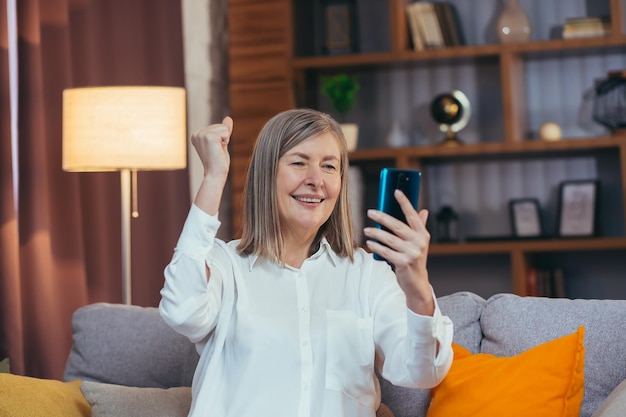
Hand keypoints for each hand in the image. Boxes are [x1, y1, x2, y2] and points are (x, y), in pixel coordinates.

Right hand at [191, 116, 233, 214]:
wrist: (215, 174)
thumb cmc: (218, 162)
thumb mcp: (221, 143)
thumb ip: (224, 130)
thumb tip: (228, 118)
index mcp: (197, 135)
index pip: (217, 127)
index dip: (221, 138)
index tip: (215, 150)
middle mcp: (197, 133)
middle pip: (221, 126)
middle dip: (224, 138)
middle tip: (217, 151)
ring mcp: (202, 134)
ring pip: (224, 128)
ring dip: (225, 140)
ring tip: (217, 151)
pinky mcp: (209, 137)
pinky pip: (226, 132)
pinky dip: (226, 141)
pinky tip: (219, 150)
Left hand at [364, 189, 433, 314]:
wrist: (417, 282)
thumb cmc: (415, 258)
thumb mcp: (419, 242)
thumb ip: (420, 226)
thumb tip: (423, 211)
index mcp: (422, 234)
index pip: (412, 215)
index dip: (404, 202)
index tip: (396, 191)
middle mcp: (419, 242)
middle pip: (397, 226)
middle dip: (382, 217)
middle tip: (370, 212)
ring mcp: (412, 253)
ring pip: (389, 239)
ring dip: (376, 233)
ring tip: (367, 229)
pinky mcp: (403, 263)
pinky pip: (386, 252)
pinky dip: (376, 247)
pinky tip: (369, 243)